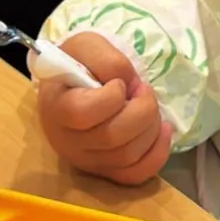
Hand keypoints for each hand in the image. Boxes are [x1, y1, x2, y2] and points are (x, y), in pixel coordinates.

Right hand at [37, 33, 172, 185]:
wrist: (73, 82)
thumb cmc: (79, 63)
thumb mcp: (88, 45)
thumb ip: (107, 60)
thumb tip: (127, 86)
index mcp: (56, 107)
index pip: (83, 113)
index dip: (111, 97)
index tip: (118, 84)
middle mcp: (66, 140)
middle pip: (112, 138)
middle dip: (142, 109)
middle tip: (142, 90)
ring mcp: (85, 160)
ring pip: (127, 155)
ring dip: (151, 126)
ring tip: (147, 105)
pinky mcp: (104, 170)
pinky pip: (135, 175)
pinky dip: (157, 154)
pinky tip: (163, 130)